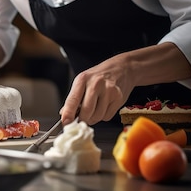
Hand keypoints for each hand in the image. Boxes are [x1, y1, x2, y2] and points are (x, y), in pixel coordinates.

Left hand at [59, 43, 190, 125]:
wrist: (126, 66)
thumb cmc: (101, 76)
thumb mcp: (85, 83)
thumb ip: (75, 99)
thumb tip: (65, 118)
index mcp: (83, 79)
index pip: (72, 100)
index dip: (68, 114)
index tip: (64, 123)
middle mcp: (94, 83)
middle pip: (86, 114)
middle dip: (86, 118)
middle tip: (87, 115)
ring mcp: (108, 90)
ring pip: (98, 116)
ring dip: (98, 116)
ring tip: (101, 104)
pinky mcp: (120, 96)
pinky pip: (109, 115)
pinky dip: (108, 114)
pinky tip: (110, 103)